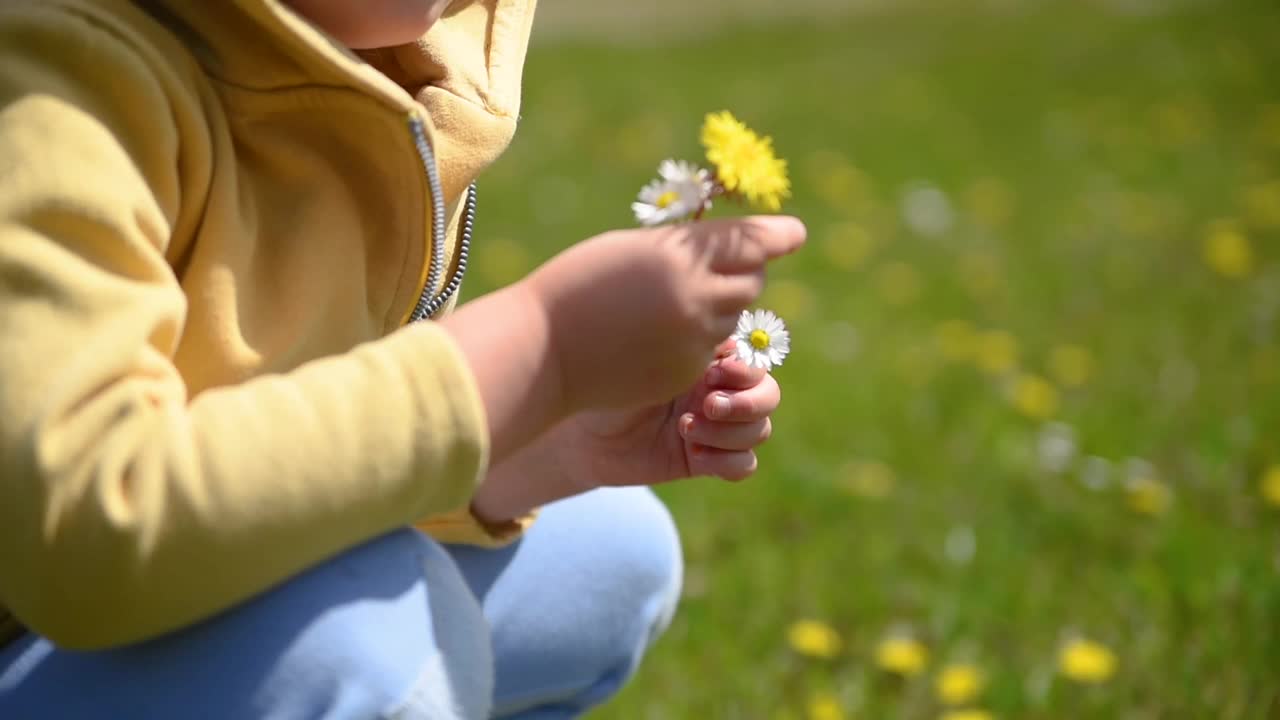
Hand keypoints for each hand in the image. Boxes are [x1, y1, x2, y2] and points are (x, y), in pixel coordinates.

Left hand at [469, 342, 783, 522]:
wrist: (578, 428)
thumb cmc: (604, 377)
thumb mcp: (644, 353)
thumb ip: (684, 340)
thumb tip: (725, 335)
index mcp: (708, 356)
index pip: (755, 359)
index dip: (745, 368)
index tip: (715, 368)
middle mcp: (718, 389)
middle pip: (768, 395)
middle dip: (746, 401)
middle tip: (706, 403)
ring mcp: (714, 426)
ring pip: (758, 430)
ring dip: (728, 430)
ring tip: (686, 427)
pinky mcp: (705, 460)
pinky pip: (743, 464)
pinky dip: (725, 459)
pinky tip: (690, 449)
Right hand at [527, 216, 804, 414]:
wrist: (545, 350)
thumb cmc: (578, 286)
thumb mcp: (631, 250)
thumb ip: (682, 248)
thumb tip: (728, 246)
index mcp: (680, 257)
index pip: (753, 241)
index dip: (777, 235)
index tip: (794, 234)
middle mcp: (696, 298)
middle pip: (753, 279)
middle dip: (741, 271)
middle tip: (716, 266)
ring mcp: (693, 341)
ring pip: (733, 316)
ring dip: (718, 305)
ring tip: (673, 300)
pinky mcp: (685, 373)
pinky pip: (710, 349)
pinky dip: (698, 338)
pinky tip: (659, 334)